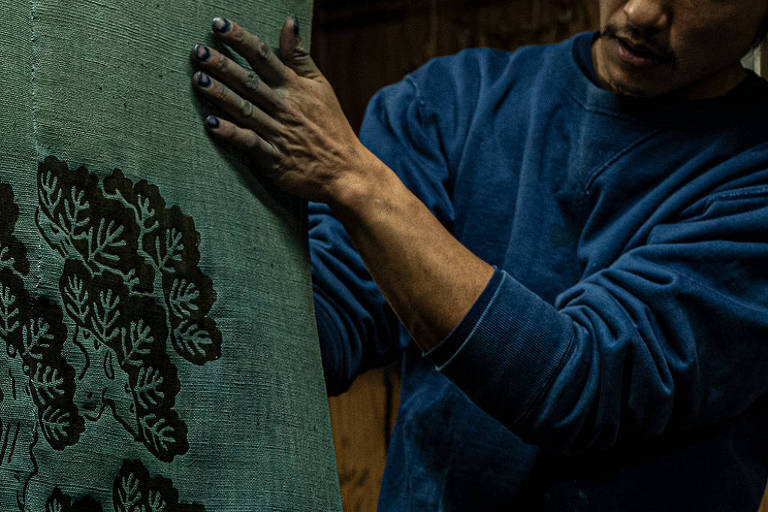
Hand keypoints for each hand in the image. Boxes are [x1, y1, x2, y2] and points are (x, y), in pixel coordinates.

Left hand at [191, 17, 370, 203]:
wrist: (345, 170)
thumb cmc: (331, 126)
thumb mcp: (320, 86)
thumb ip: (300, 56)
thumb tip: (289, 21)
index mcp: (294, 88)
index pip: (264, 57)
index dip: (241, 39)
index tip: (219, 24)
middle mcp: (284, 108)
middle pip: (249, 82)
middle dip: (223, 65)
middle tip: (198, 50)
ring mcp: (278, 133)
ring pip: (246, 109)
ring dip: (221, 94)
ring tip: (198, 79)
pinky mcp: (273, 159)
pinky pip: (250, 143)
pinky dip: (231, 133)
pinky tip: (211, 124)